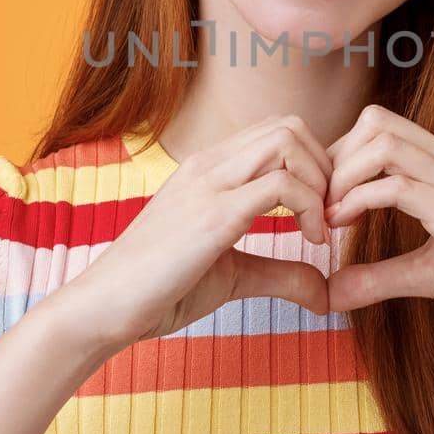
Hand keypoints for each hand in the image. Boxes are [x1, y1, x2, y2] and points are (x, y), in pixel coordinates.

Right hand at [64, 114, 346, 350]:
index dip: (315, 165)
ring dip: (322, 181)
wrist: (102, 308)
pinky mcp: (213, 214)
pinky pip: (282, 183)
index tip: (324, 212)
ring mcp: (210, 183)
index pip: (277, 132)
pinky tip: (313, 242)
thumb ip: (280, 274)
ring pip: (288, 140)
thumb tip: (326, 294)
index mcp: (210, 169)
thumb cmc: (159, 290)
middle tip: (331, 215)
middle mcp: (210, 164)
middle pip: (290, 125)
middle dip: (326, 166)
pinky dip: (312, 207)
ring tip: (322, 227)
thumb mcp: (233, 275)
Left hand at [323, 105, 433, 341]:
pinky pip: (394, 187)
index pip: (382, 127)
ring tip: (328, 217)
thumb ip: (380, 277)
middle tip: (320, 205)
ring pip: (380, 142)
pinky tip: (343, 230)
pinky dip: (356, 203)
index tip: (326, 200)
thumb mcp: (431, 273)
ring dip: (341, 176)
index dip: (342, 156)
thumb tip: (331, 294)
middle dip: (335, 159)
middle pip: (374, 121)